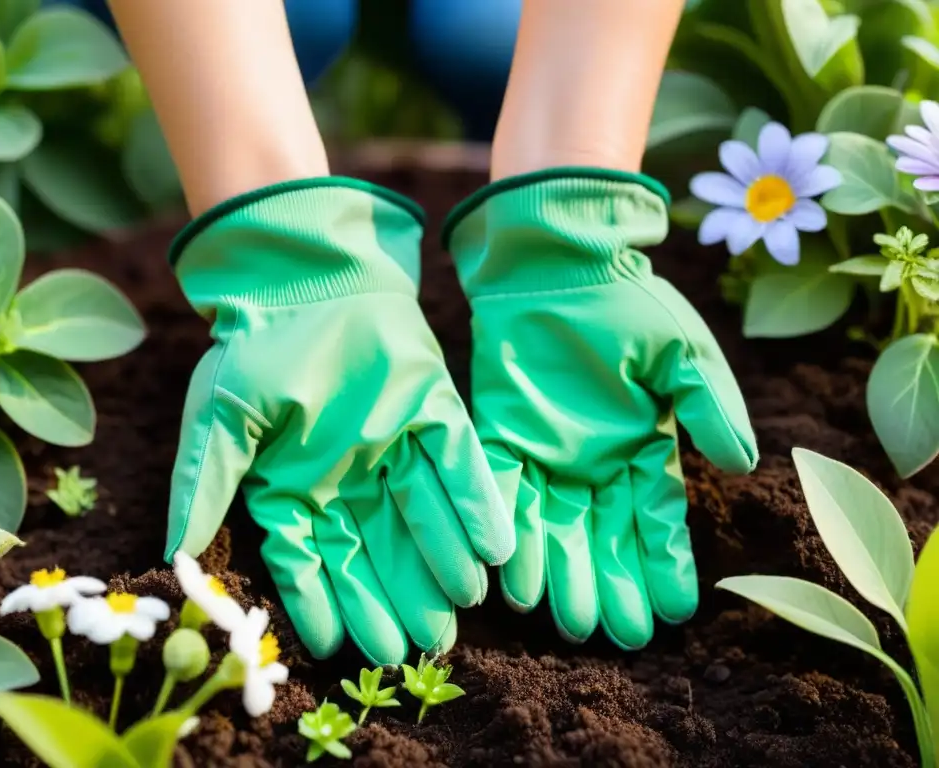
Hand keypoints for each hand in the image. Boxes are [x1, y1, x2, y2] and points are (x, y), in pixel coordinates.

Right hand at [167, 179, 513, 664]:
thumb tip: (177, 555)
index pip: (309, 560)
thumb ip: (202, 487)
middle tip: (412, 648)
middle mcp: (350, 478)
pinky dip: (476, 507)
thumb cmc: (253, 347)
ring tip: (454, 616)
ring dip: (440, 566)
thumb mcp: (220, 420)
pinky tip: (493, 551)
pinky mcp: (436, 414)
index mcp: (296, 486)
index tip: (336, 646)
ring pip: (423, 521)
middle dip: (391, 602)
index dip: (321, 603)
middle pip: (374, 554)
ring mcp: (396, 448)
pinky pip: (462, 468)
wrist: (301, 277)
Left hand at [446, 169, 756, 648]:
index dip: (666, 561)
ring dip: (562, 574)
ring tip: (571, 621)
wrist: (557, 263)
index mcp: (642, 446)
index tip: (676, 608)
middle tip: (618, 633)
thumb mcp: (683, 352)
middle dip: (613, 584)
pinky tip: (515, 578)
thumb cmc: (626, 302)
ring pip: (554, 528)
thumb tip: (742, 464)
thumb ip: (712, 406)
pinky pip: (503, 493)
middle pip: (604, 535)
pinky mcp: (498, 437)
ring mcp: (544, 452)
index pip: (657, 516)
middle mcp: (593, 461)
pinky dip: (509, 533)